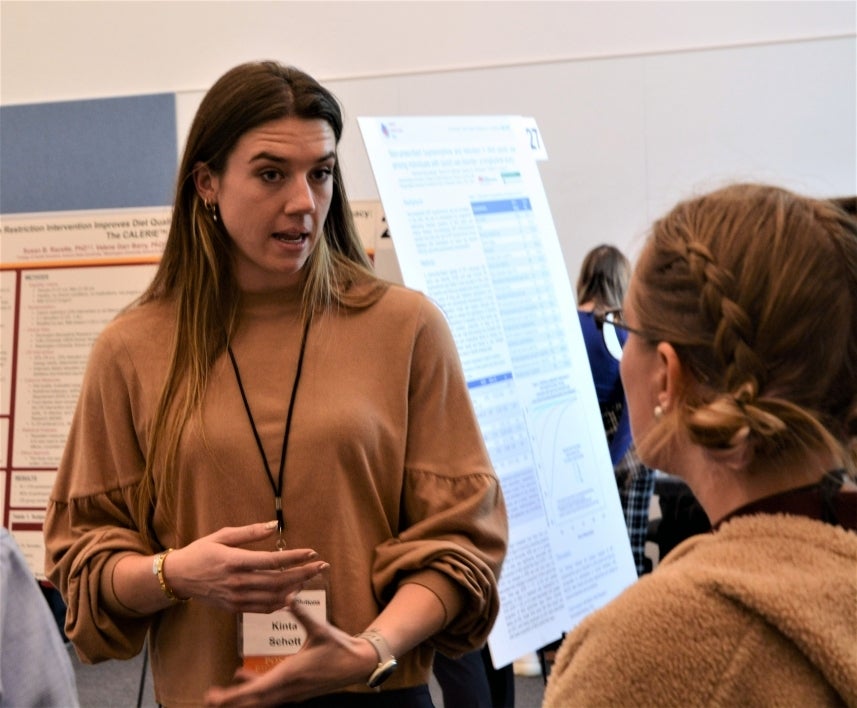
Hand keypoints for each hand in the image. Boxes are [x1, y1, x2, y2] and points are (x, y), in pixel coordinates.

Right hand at [165, 522, 327, 613]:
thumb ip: (249, 532)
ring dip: (295, 588)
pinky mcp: (234, 608)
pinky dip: (280, 603)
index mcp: (234, 561)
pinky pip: (262, 608)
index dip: (294, 558)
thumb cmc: (201, 552)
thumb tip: (274, 525)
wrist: (179, 577)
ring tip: (310, 578)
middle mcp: (237, 582)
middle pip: (278, 581)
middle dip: (303, 573)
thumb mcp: (223, 535)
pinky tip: (292, 594)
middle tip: (321, 566)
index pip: (272, 561)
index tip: (312, 552)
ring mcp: (236, 598)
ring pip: (273, 597)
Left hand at [203, 593, 377, 705]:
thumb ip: (303, 613)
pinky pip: (270, 693)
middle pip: (253, 701)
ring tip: (220, 694)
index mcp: (290, 674)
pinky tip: (242, 675)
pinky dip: (254, 687)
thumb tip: (289, 595)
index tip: (216, 697)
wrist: (357, 664)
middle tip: (209, 698)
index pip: (256, 691)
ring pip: (261, 699)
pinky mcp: (295, 689)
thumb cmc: (339, 646)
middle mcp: (288, 688)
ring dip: (242, 697)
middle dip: (231, 701)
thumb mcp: (320, 628)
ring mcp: (292, 692)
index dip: (234, 696)